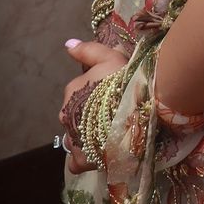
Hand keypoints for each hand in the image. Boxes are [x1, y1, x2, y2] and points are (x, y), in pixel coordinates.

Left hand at [59, 39, 127, 174]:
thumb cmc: (124, 81)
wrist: (136, 113)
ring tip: (110, 131)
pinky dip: (85, 156)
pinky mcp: (81, 159)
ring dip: (87, 133)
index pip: (78, 90)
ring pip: (76, 135)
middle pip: (76, 113)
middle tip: (112, 111)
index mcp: (72, 90)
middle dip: (88, 113)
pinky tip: (99, 150)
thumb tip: (67, 44)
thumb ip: (88, 51)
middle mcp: (67, 115)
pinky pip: (78, 159)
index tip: (111, 91)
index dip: (95, 90)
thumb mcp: (110, 57)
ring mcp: (73, 138)